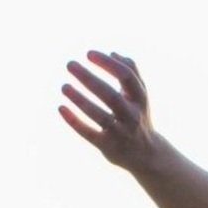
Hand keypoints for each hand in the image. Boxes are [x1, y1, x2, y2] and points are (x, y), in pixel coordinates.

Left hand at [59, 50, 157, 172]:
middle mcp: (132, 116)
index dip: (108, 63)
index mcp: (140, 100)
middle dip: (89, 79)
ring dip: (80, 100)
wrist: (146, 155)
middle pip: (111, 96)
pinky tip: (61, 108)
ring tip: (64, 86)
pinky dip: (75, 122)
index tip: (88, 54)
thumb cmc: (138, 117)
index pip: (126, 76)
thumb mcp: (140, 96)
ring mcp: (120, 133)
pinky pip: (90, 134)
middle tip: (69, 64)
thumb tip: (112, 53)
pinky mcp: (108, 146)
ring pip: (100, 116)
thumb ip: (132, 72)